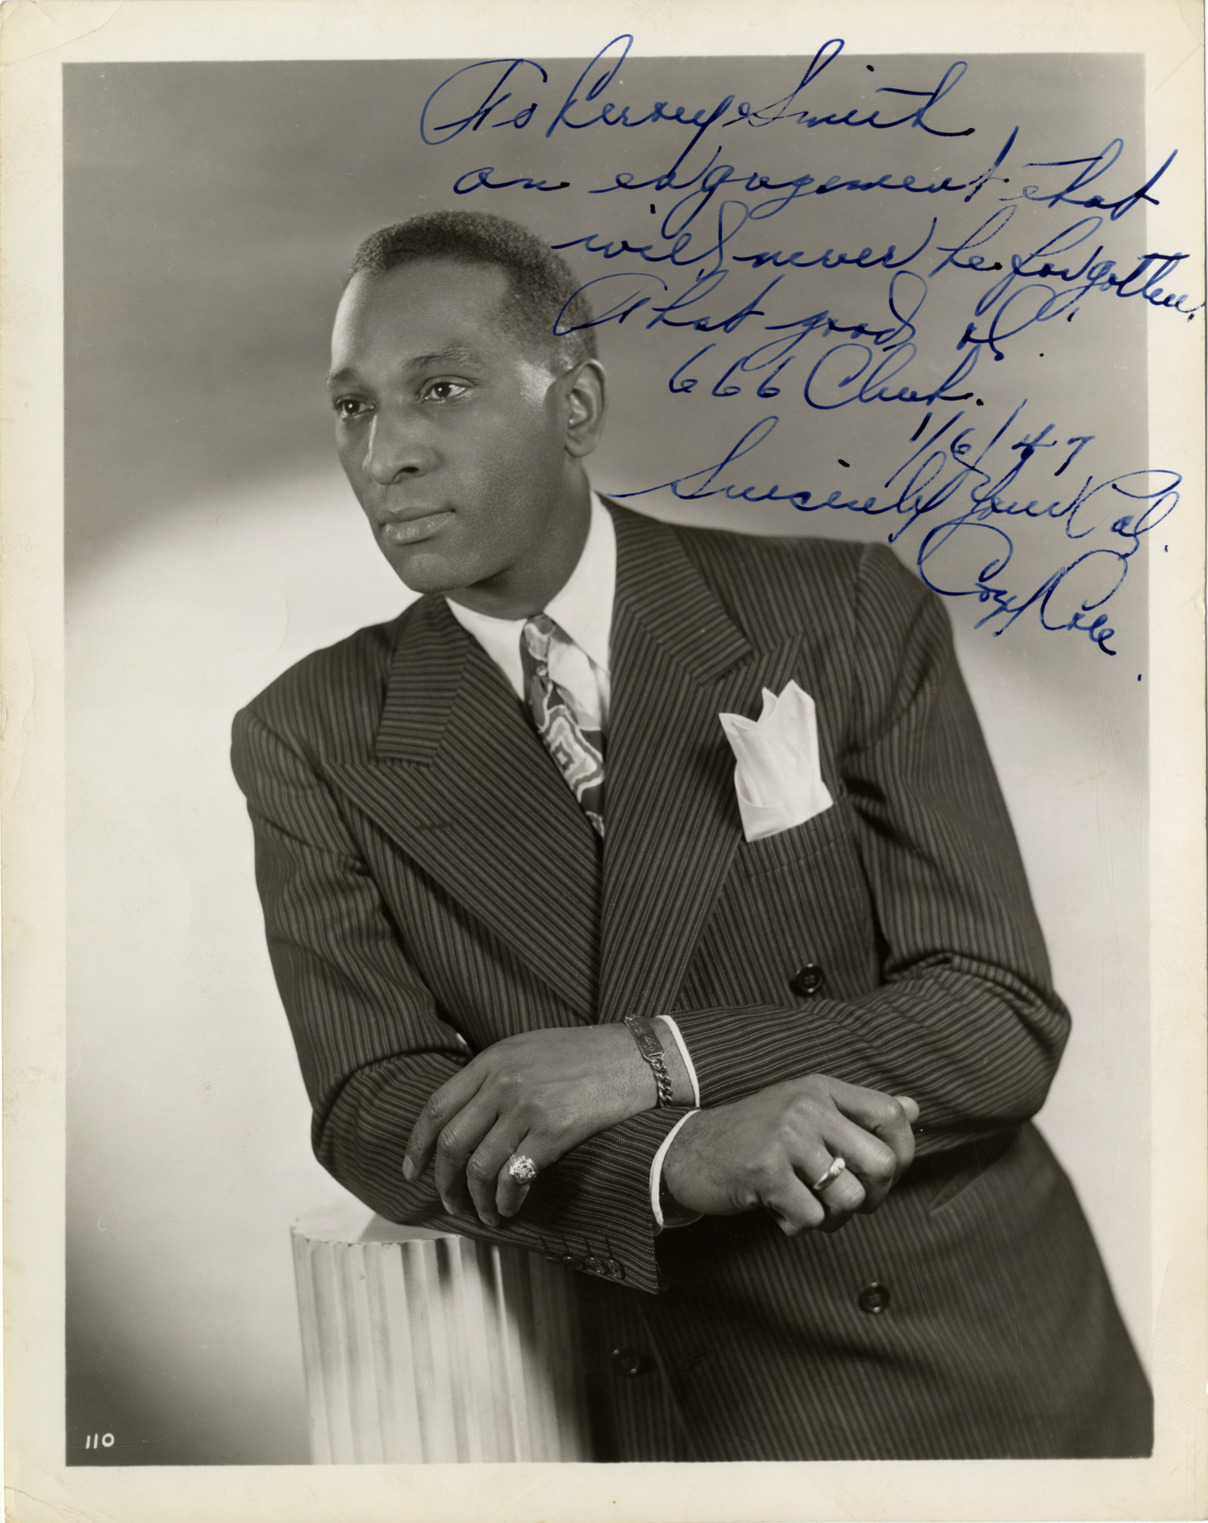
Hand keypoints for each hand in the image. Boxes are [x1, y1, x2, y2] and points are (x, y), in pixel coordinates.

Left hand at [403, 1024, 664, 1226]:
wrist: (636, 1058)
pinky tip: (511, 1207)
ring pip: (479, 1167)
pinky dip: (506, 1200)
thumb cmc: (585, 1054)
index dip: (417, 1145)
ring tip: (485, 1214)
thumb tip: (465, 1114)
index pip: (437, 1107)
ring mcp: (527, 1107)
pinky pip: (514, 1176)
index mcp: (492, 1061)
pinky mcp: (553, 1131)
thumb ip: (495, 1074)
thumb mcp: (529, 1049)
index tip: (411, 1170)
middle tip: (449, 1203)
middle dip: (444, 1182)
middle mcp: (503, 1082)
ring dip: (476, 1200)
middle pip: (452, 1143)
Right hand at [662, 1075, 918, 1235]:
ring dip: (833, 1219)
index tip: (881, 1176)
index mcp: (821, 1088)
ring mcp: (786, 1135)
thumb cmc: (754, 1139)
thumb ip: (858, 1113)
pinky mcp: (765, 1169)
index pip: (892, 1113)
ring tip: (806, 1209)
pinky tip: (779, 1214)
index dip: (902, 1153)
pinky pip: (812, 1217)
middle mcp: (808, 1105)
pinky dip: (799, 1226)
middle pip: (881, 1163)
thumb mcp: (806, 1113)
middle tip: (843, 1203)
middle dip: (872, 1197)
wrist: (687, 1151)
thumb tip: (914, 1108)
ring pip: (849, 1198)